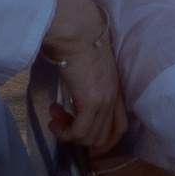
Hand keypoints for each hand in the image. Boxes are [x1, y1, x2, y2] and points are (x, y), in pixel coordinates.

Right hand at [47, 33, 125, 150]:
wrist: (78, 29)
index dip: (105, 142)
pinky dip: (64, 131)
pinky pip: (79, 133)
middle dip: (80, 138)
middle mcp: (114, 98)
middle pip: (103, 137)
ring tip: (54, 115)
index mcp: (117, 89)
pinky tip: (53, 114)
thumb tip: (76, 98)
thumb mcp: (90, 68)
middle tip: (61, 121)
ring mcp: (105, 101)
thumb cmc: (79, 40)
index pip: (120, 127)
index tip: (88, 146)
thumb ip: (89, 85)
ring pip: (90, 138)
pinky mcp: (91, 103)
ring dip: (68, 132)